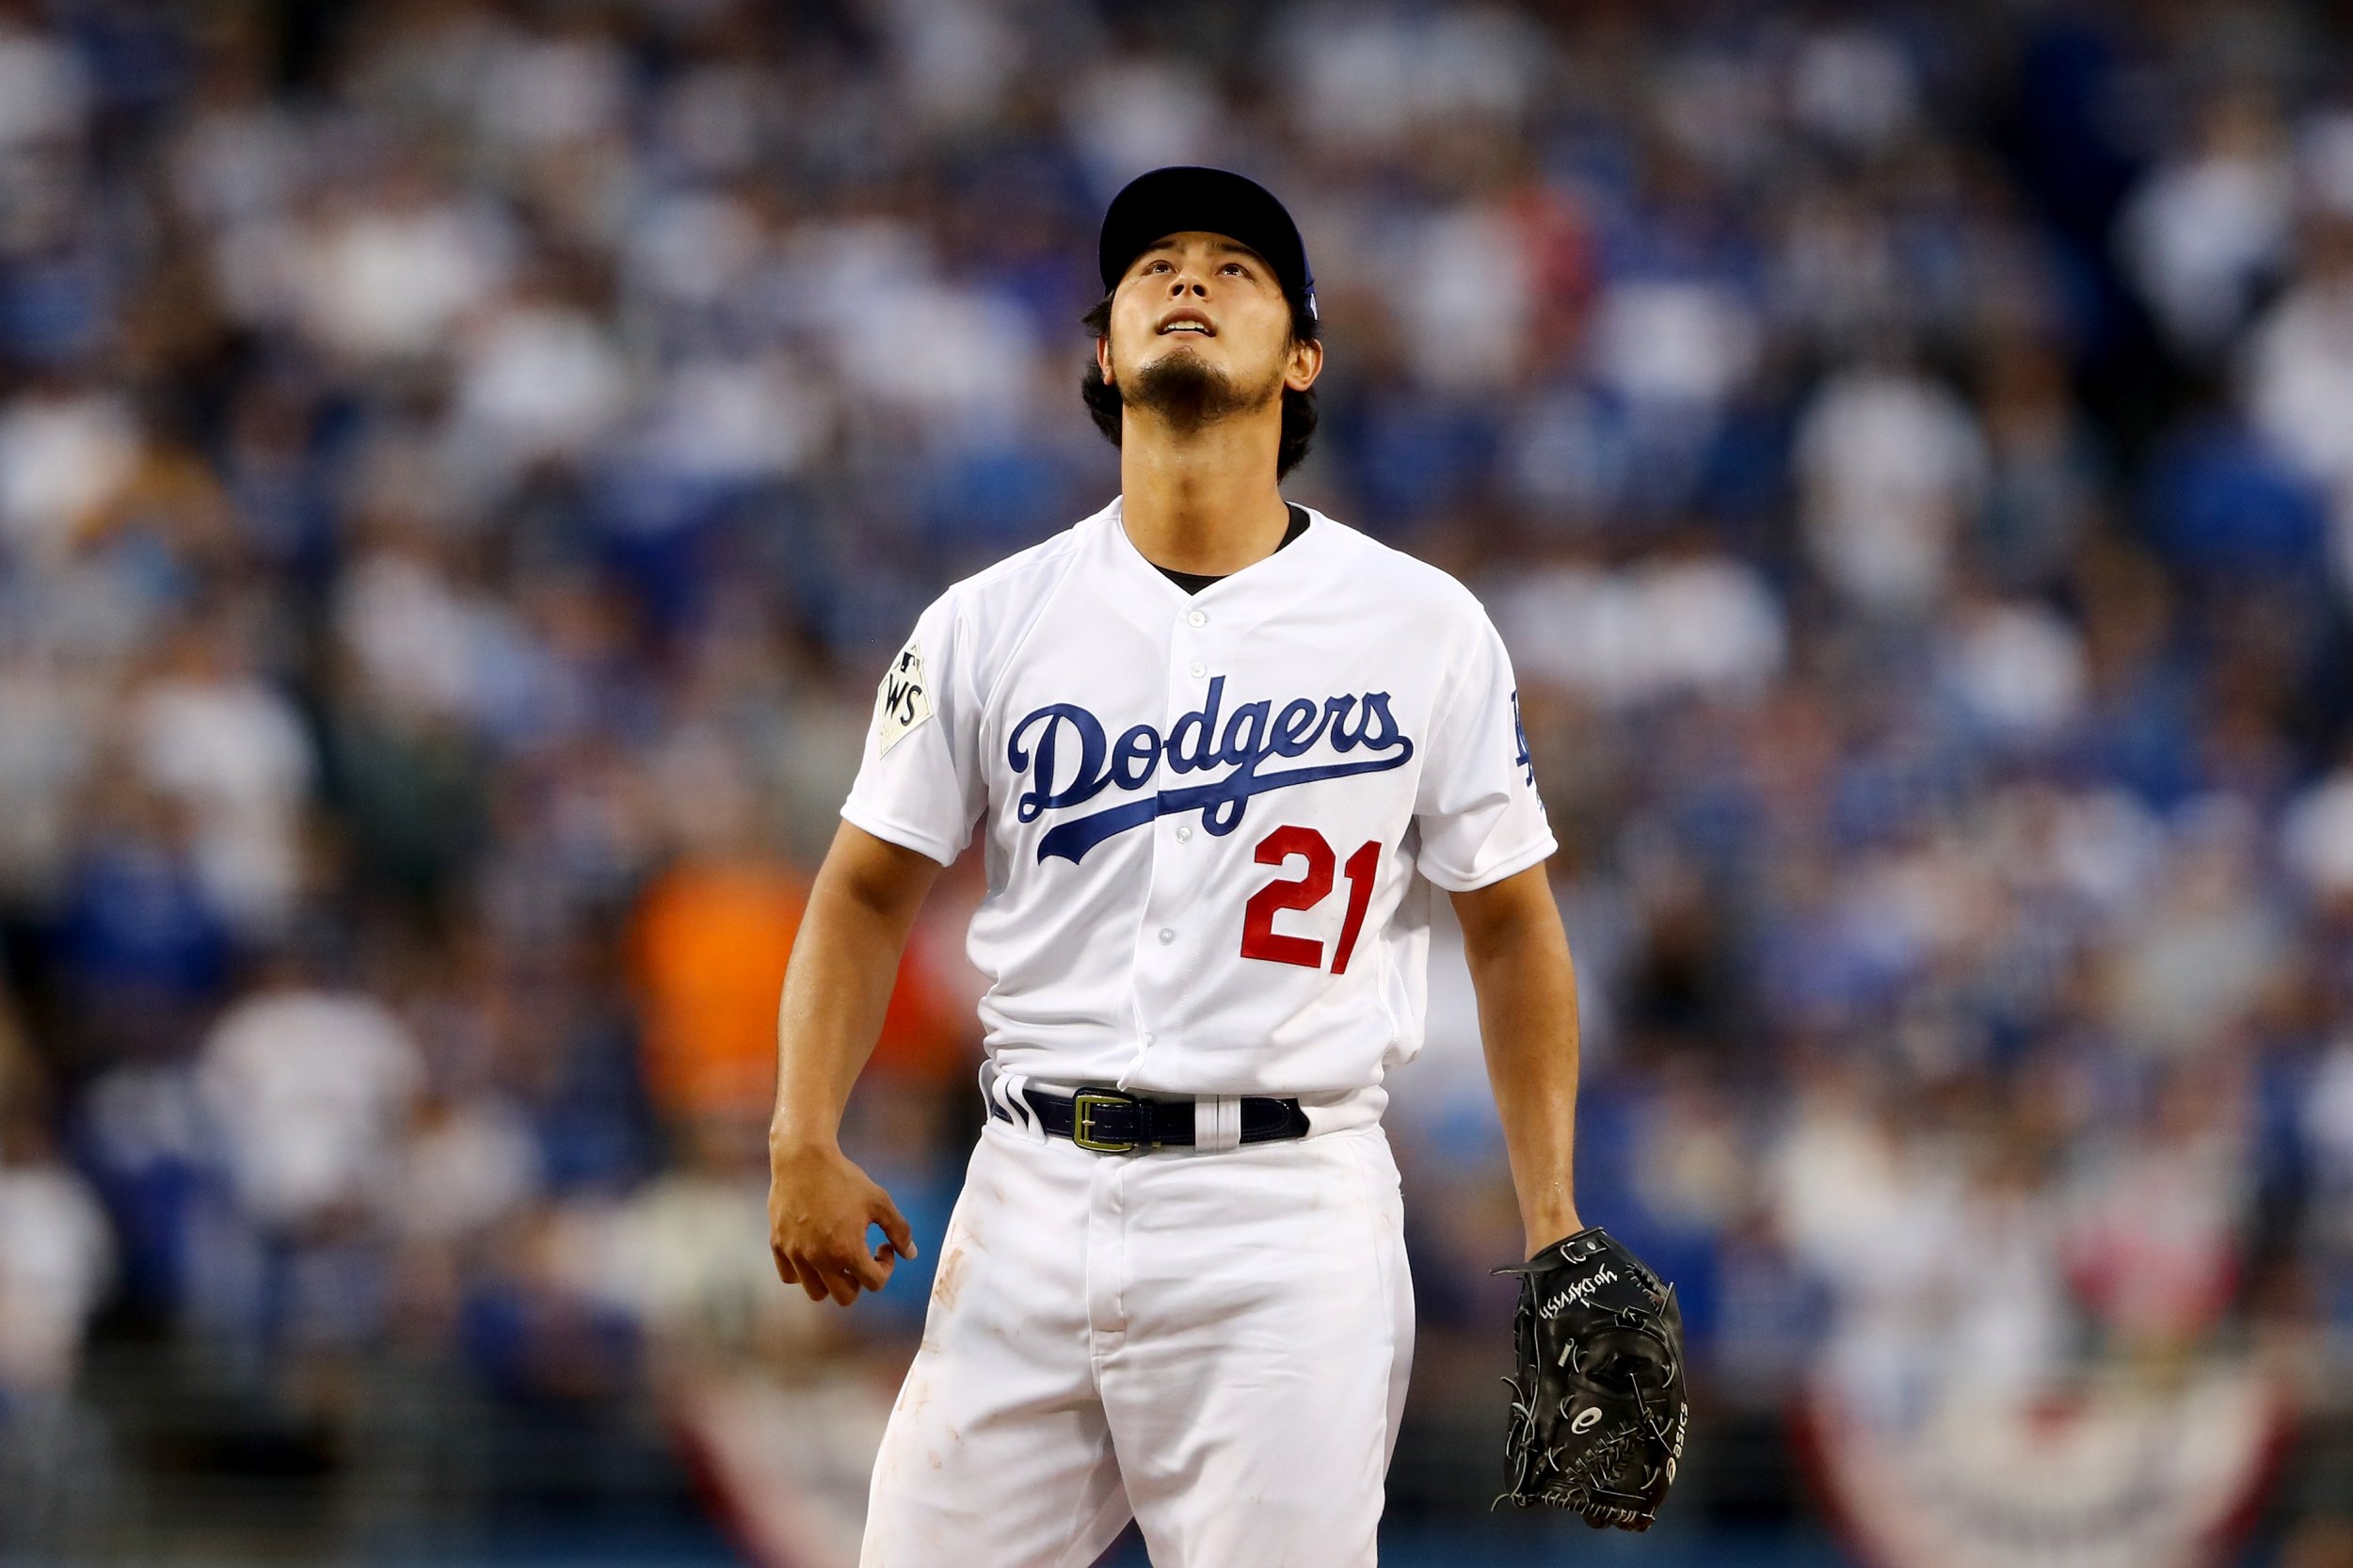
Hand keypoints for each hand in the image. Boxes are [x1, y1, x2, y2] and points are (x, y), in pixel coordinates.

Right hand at [768, 1139, 916, 1306]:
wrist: (802, 1159)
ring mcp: (796, 1255)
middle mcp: (819, 1259)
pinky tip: (814, 1251)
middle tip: (860, 1257)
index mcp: (847, 1251)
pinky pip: (790, 1276)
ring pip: (816, 1292)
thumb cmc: (843, 1178)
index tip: (883, 1246)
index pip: (875, 1283)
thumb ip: (899, 1230)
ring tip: (836, 1257)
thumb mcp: (879, 1201)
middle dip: (859, 1281)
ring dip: (831, 1281)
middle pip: (845, 1297)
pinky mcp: (778, 1246)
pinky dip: (804, 1272)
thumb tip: (911, 1254)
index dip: (886, 1267)